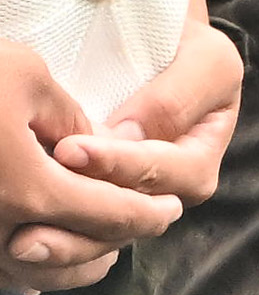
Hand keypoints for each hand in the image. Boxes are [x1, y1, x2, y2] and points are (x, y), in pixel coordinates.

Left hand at [5, 17, 235, 284]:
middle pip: (130, 221)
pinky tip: (19, 240)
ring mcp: (130, 205)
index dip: (118, 165)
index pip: (163, 175)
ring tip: (19, 240)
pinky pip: (78, 239)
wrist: (151, 49)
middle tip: (32, 211)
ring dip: (62, 243)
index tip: (68, 149)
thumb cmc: (183, 49)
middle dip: (83, 221)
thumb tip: (130, 137)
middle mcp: (166, 195)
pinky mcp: (95, 209)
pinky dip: (52, 245)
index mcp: (198, 163)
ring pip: (101, 240)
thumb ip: (176, 98)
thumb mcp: (204, 60)